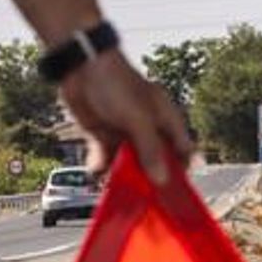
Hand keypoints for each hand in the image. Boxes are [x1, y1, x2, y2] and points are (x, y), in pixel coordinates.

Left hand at [60, 51, 193, 186]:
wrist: (79, 66)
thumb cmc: (115, 82)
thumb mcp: (138, 119)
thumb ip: (150, 150)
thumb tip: (162, 179)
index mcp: (166, 120)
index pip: (182, 152)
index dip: (179, 171)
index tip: (171, 191)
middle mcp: (148, 129)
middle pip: (155, 162)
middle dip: (149, 179)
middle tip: (142, 195)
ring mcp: (125, 134)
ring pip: (130, 164)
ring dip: (122, 176)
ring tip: (116, 186)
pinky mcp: (104, 136)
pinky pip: (106, 159)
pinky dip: (101, 167)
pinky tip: (96, 170)